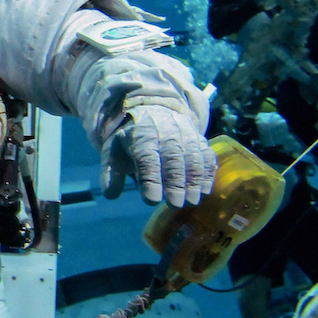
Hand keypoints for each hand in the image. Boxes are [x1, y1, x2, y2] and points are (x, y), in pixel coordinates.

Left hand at [101, 106, 217, 206]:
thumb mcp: (115, 151)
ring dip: (194, 180)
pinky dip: (207, 173)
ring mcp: (186, 134)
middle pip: (173, 158)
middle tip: (174, 204)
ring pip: (193, 157)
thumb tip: (110, 195)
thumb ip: (111, 173)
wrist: (155, 112)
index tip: (151, 200)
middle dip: (175, 182)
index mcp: (141, 135)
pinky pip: (207, 155)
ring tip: (191, 202)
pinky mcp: (200, 140)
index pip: (146, 157)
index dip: (150, 179)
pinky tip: (205, 190)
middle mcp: (166, 132)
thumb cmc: (133, 139)